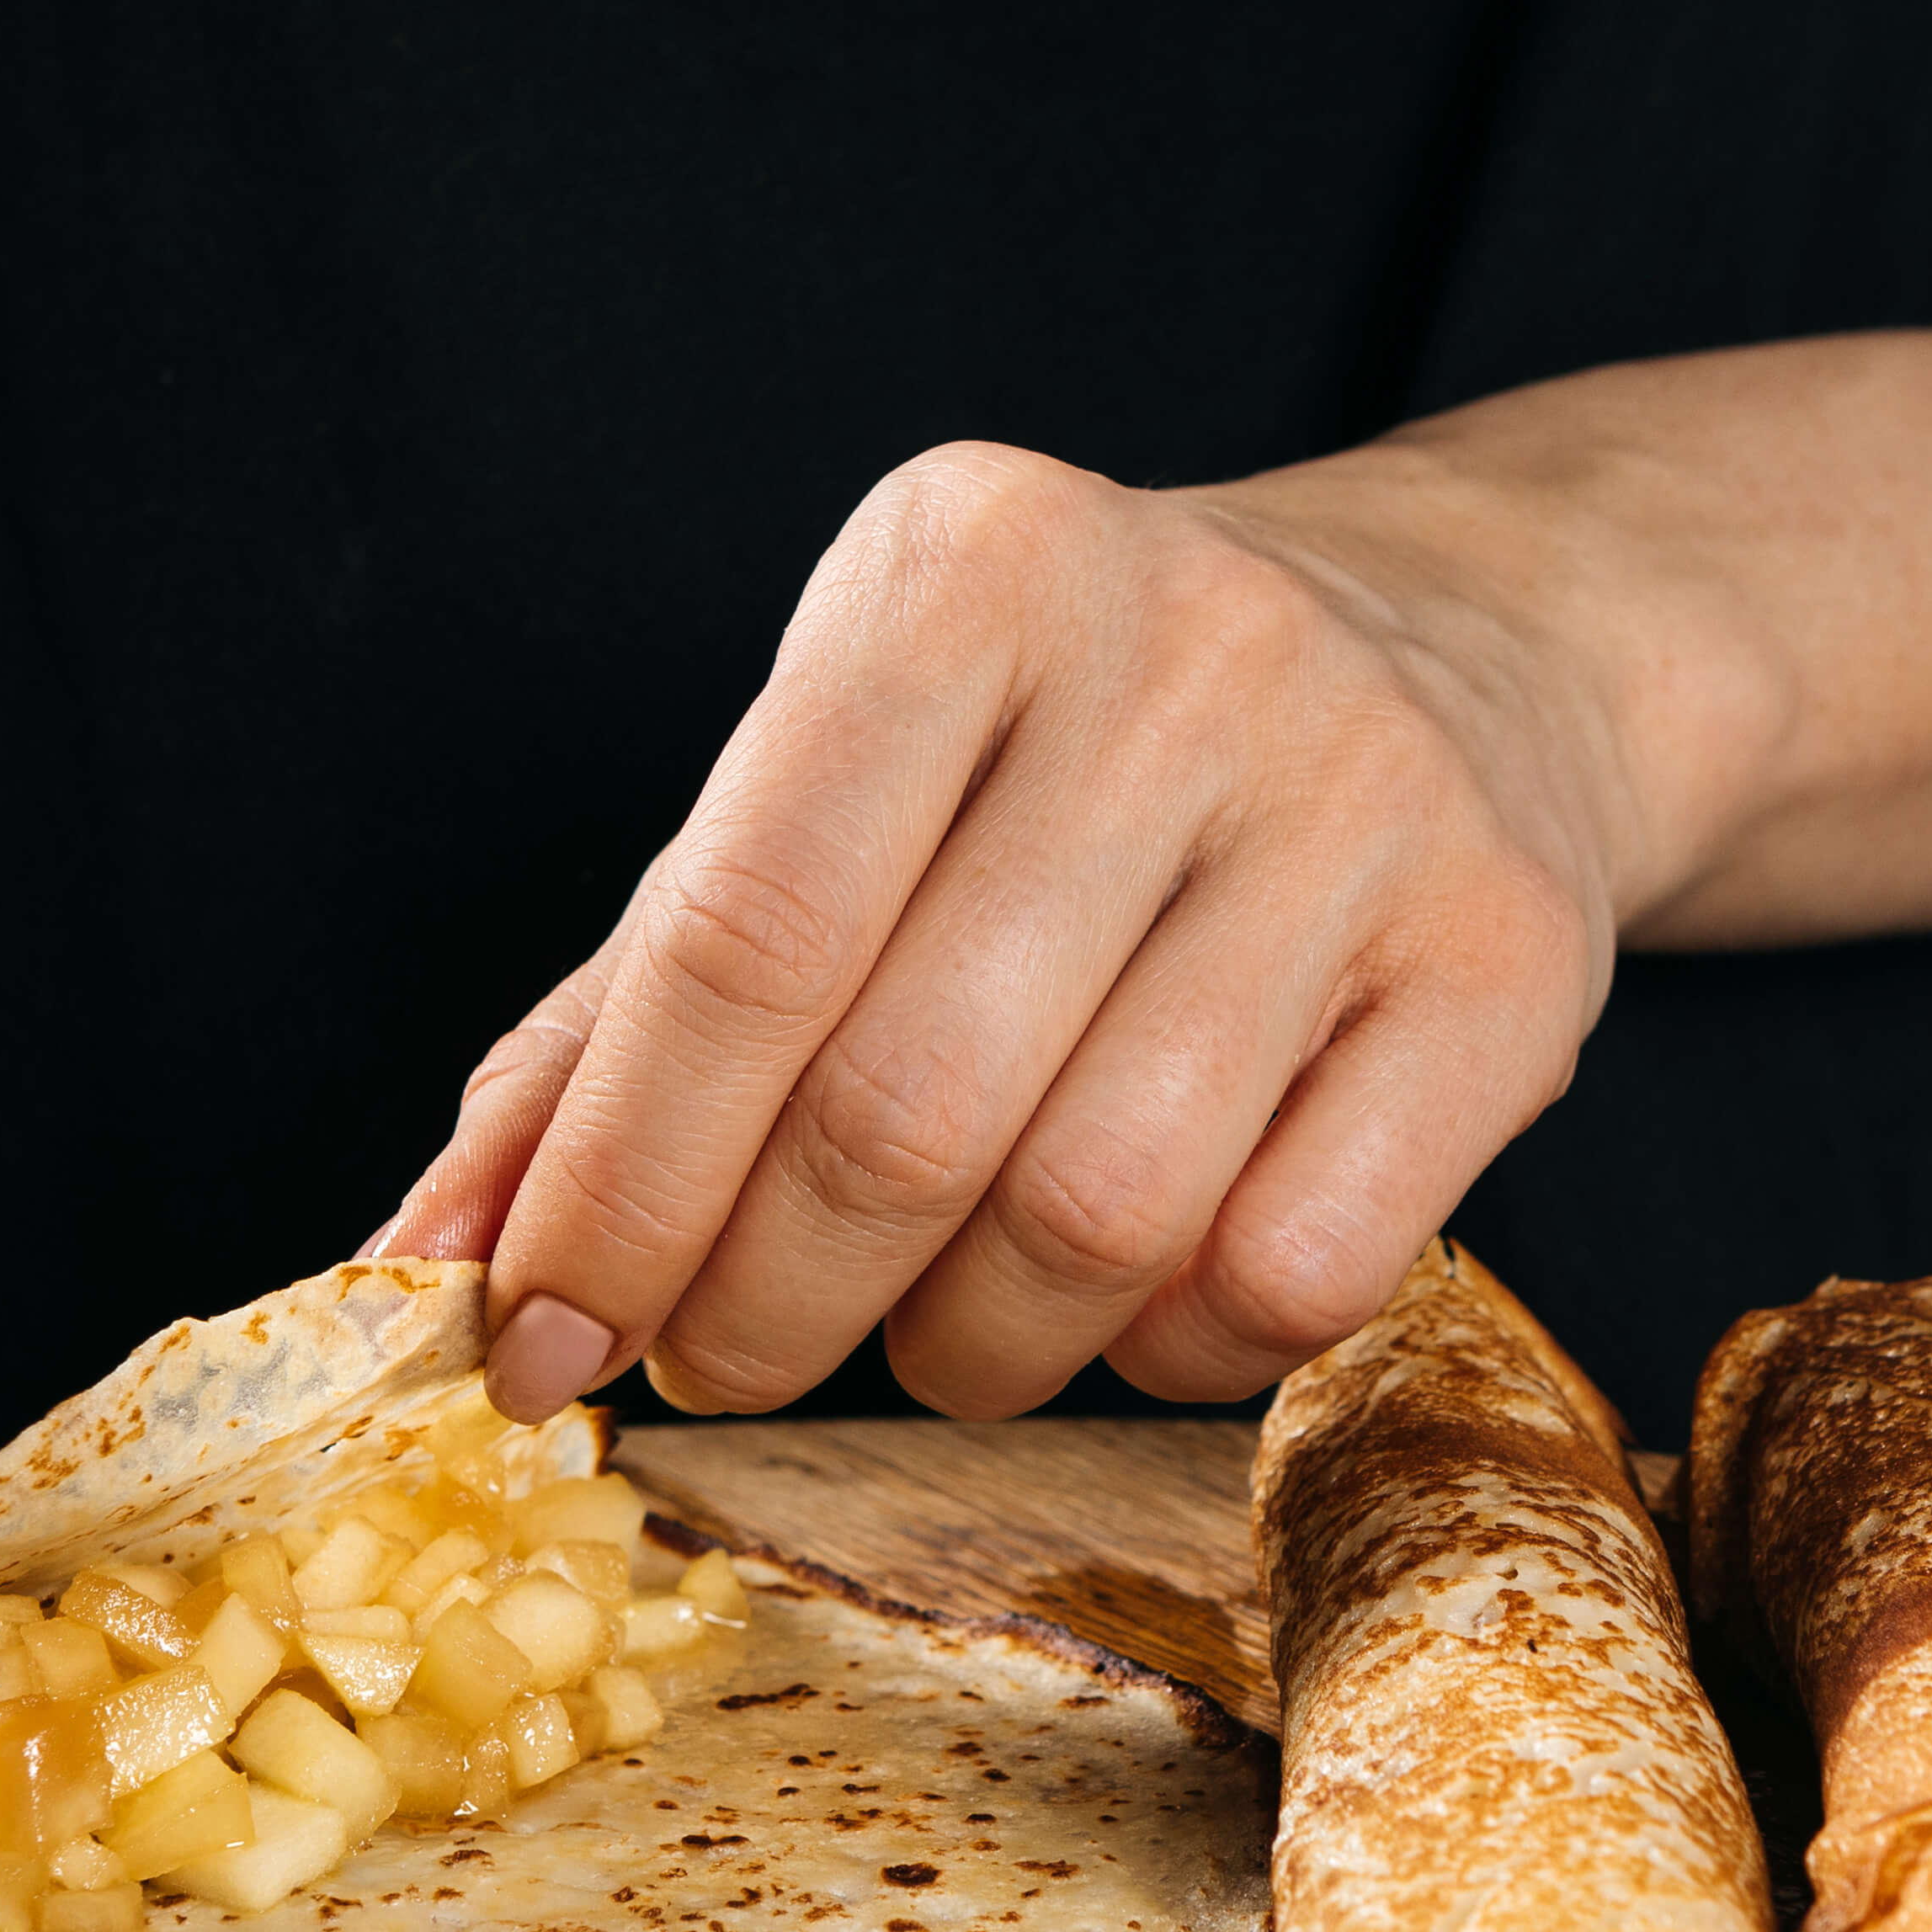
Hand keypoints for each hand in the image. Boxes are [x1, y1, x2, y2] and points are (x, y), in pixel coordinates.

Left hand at [377, 440, 1655, 1422]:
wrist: (1473, 647)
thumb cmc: (1064, 768)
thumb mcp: (825, 808)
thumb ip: (616, 1025)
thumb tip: (415, 1271)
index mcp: (962, 568)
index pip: (736, 941)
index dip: (612, 1190)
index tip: (532, 1346)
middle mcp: (1183, 654)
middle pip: (900, 1112)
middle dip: (762, 1305)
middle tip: (717, 1363)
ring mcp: (1372, 802)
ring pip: (1095, 1217)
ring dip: (962, 1350)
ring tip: (922, 1331)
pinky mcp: (1516, 961)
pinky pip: (1289, 1275)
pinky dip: (1159, 1352)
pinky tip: (1121, 1304)